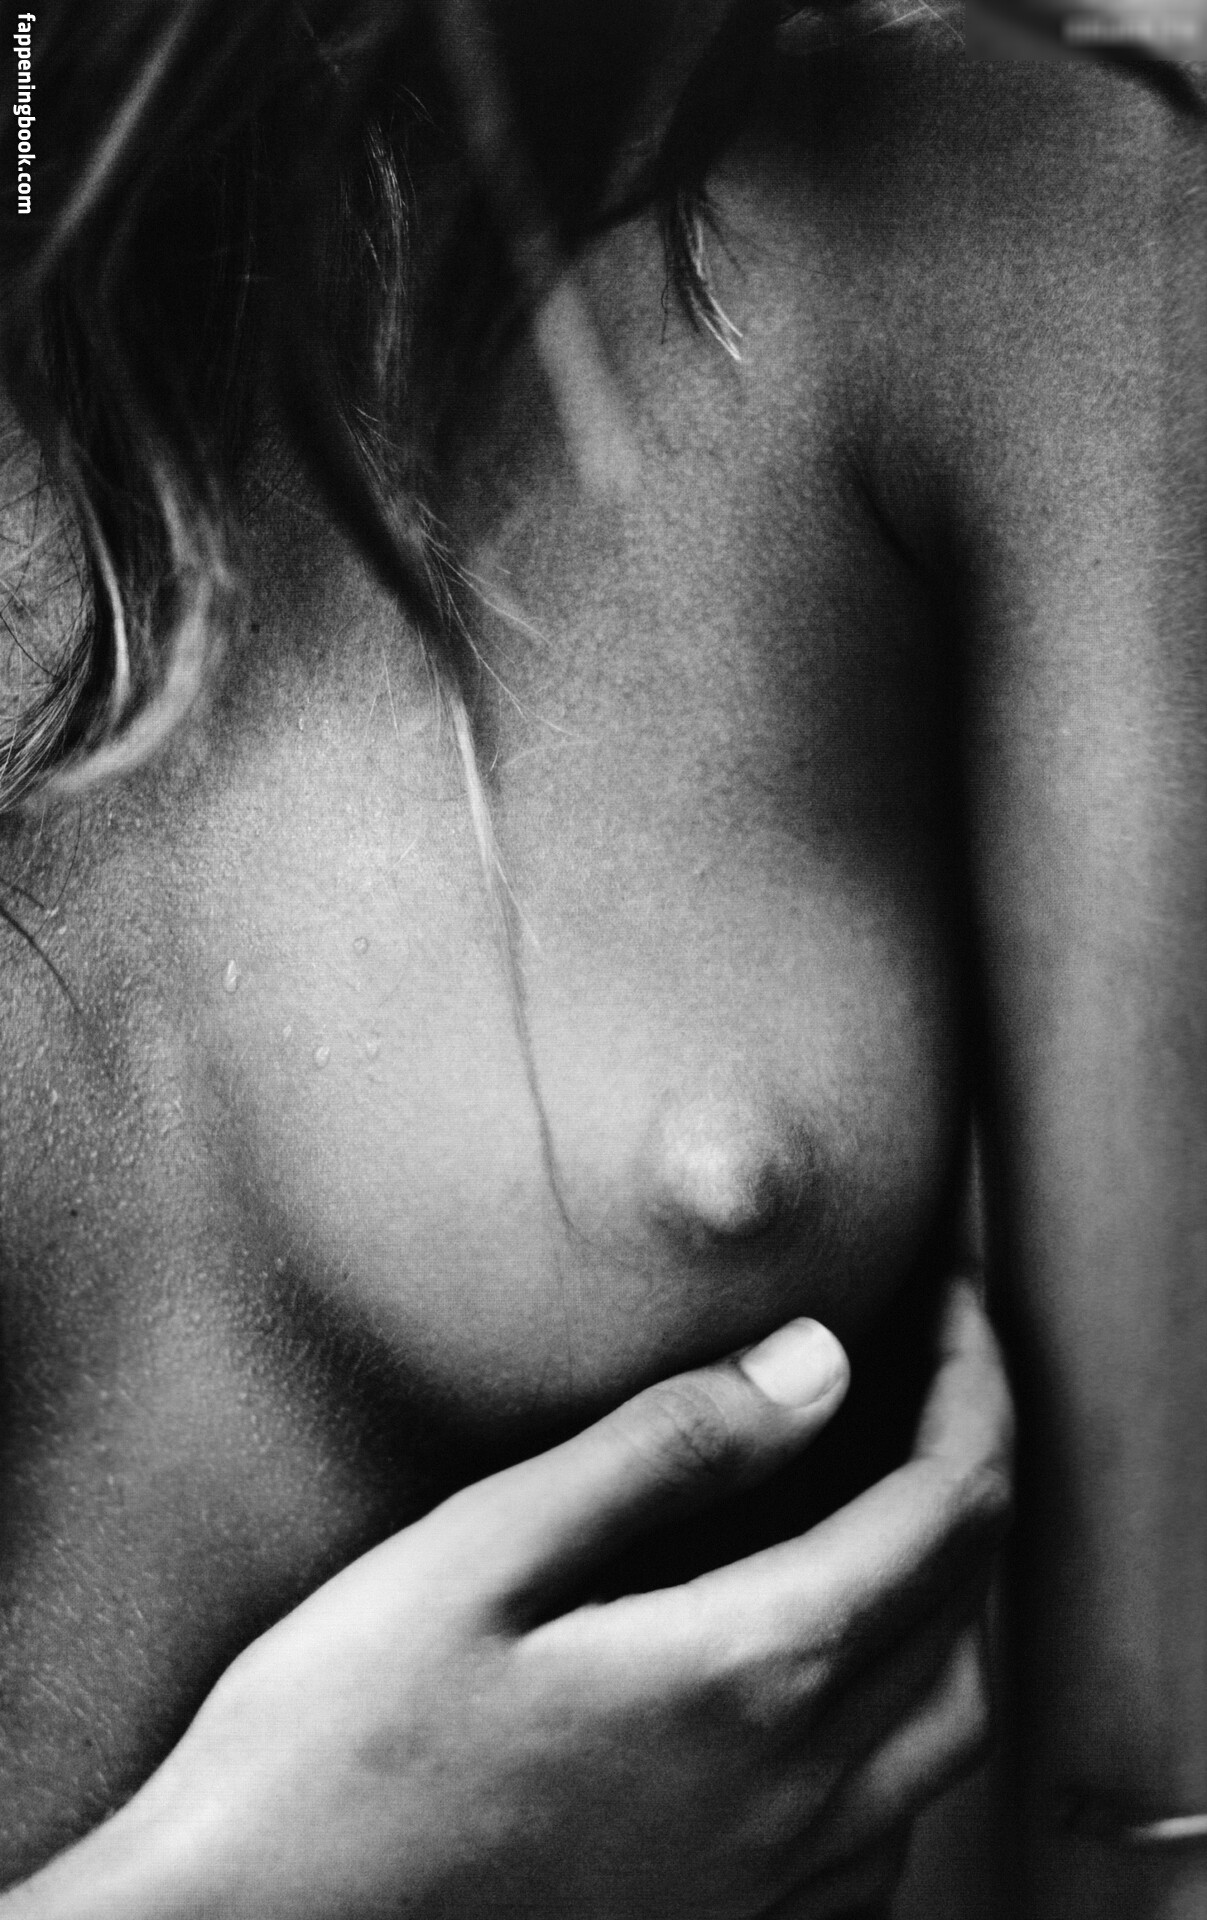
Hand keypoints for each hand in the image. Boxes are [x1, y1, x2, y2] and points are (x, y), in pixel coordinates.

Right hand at [4, 1279, 1010, 1919]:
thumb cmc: (335, 1752)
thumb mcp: (481, 1559)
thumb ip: (662, 1454)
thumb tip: (814, 1364)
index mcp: (749, 1673)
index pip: (944, 1504)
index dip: (969, 1383)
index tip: (952, 1302)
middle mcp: (796, 1794)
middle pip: (965, 1606)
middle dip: (970, 1468)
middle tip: (929, 1375)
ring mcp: (773, 1886)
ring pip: (947, 1724)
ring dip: (952, 1597)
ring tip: (890, 1506)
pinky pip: (888, 1822)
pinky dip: (897, 1718)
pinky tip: (821, 1677)